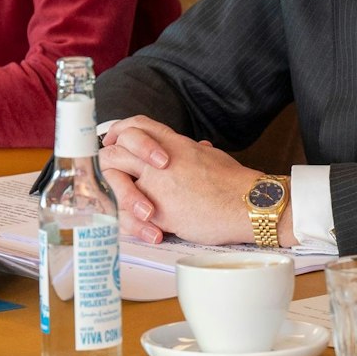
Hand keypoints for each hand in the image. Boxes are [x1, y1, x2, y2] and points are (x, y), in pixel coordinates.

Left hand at [99, 116, 291, 246]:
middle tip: (111, 180)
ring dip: (116, 198)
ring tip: (133, 212)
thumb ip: (195, 153)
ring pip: (115, 183)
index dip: (119, 133)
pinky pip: (128, 216)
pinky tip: (142, 230)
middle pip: (115, 152)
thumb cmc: (235, 184)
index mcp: (174, 143)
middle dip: (107, 167)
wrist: (249, 204)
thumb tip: (197, 149)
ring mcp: (156, 183)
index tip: (114, 143)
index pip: (136, 125)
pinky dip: (129, 224)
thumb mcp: (212, 157)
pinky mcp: (158, 209)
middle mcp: (160, 159)